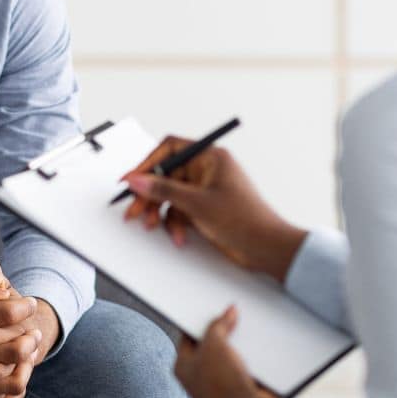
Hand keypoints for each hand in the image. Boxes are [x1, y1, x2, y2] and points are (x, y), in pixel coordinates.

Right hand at [122, 137, 306, 282]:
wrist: (266, 248)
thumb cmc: (245, 219)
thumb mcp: (198, 203)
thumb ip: (164, 189)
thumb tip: (137, 179)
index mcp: (210, 157)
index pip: (170, 149)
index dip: (147, 163)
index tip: (130, 179)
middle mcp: (206, 170)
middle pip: (166, 175)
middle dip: (150, 194)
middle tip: (134, 210)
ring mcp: (205, 189)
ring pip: (170, 195)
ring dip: (160, 212)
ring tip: (152, 225)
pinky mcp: (204, 207)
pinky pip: (179, 210)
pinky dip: (175, 223)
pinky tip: (178, 236)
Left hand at [175, 306, 278, 397]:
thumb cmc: (221, 383)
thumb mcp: (214, 344)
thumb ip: (218, 324)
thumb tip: (229, 311)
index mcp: (183, 367)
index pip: (187, 336)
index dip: (197, 319)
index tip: (207, 305)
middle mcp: (200, 375)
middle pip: (211, 343)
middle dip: (222, 329)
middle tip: (230, 310)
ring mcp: (221, 382)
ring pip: (230, 353)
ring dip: (239, 341)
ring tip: (247, 321)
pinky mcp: (240, 386)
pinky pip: (245, 363)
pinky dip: (252, 354)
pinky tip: (258, 340)